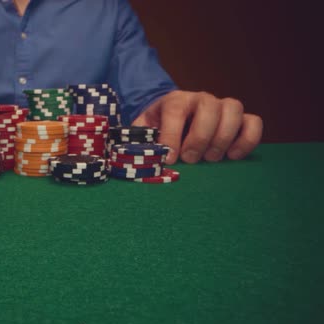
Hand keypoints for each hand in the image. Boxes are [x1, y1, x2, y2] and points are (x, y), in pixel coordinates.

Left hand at [132, 90, 262, 163]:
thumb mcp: (144, 131)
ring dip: (223, 138)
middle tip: (191, 159)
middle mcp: (201, 99)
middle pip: (209, 108)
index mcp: (175, 100)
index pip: (175, 110)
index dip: (172, 134)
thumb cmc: (159, 128)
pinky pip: (253, 122)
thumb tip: (135, 156)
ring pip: (233, 111)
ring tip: (210, 159)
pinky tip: (233, 156)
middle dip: (200, 137)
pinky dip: (247, 140)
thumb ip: (140, 140)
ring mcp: (223, 107)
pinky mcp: (240, 119)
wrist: (175, 119)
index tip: (171, 158)